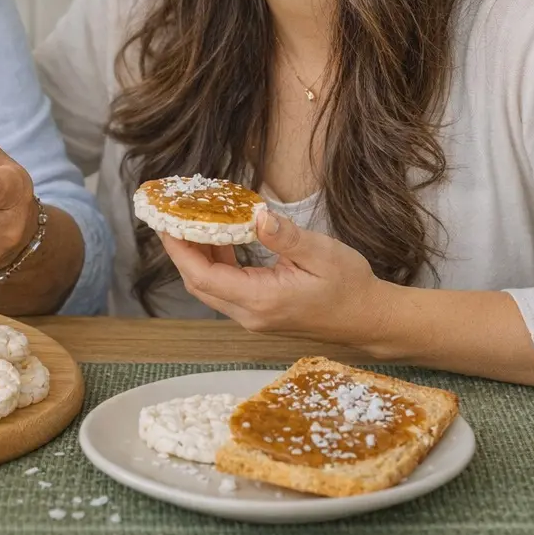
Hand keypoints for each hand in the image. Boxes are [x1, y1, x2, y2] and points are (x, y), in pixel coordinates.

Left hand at [161, 207, 395, 346]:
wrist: (368, 319)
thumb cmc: (350, 286)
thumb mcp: (322, 254)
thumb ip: (286, 236)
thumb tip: (256, 215)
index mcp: (261, 300)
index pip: (202, 276)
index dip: (178, 249)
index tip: (165, 221)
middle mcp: (250, 314)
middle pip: (198, 283)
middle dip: (180, 250)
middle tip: (171, 215)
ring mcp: (253, 316)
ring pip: (209, 287)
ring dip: (197, 256)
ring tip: (192, 221)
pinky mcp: (259, 312)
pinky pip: (225, 288)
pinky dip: (216, 263)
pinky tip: (221, 239)